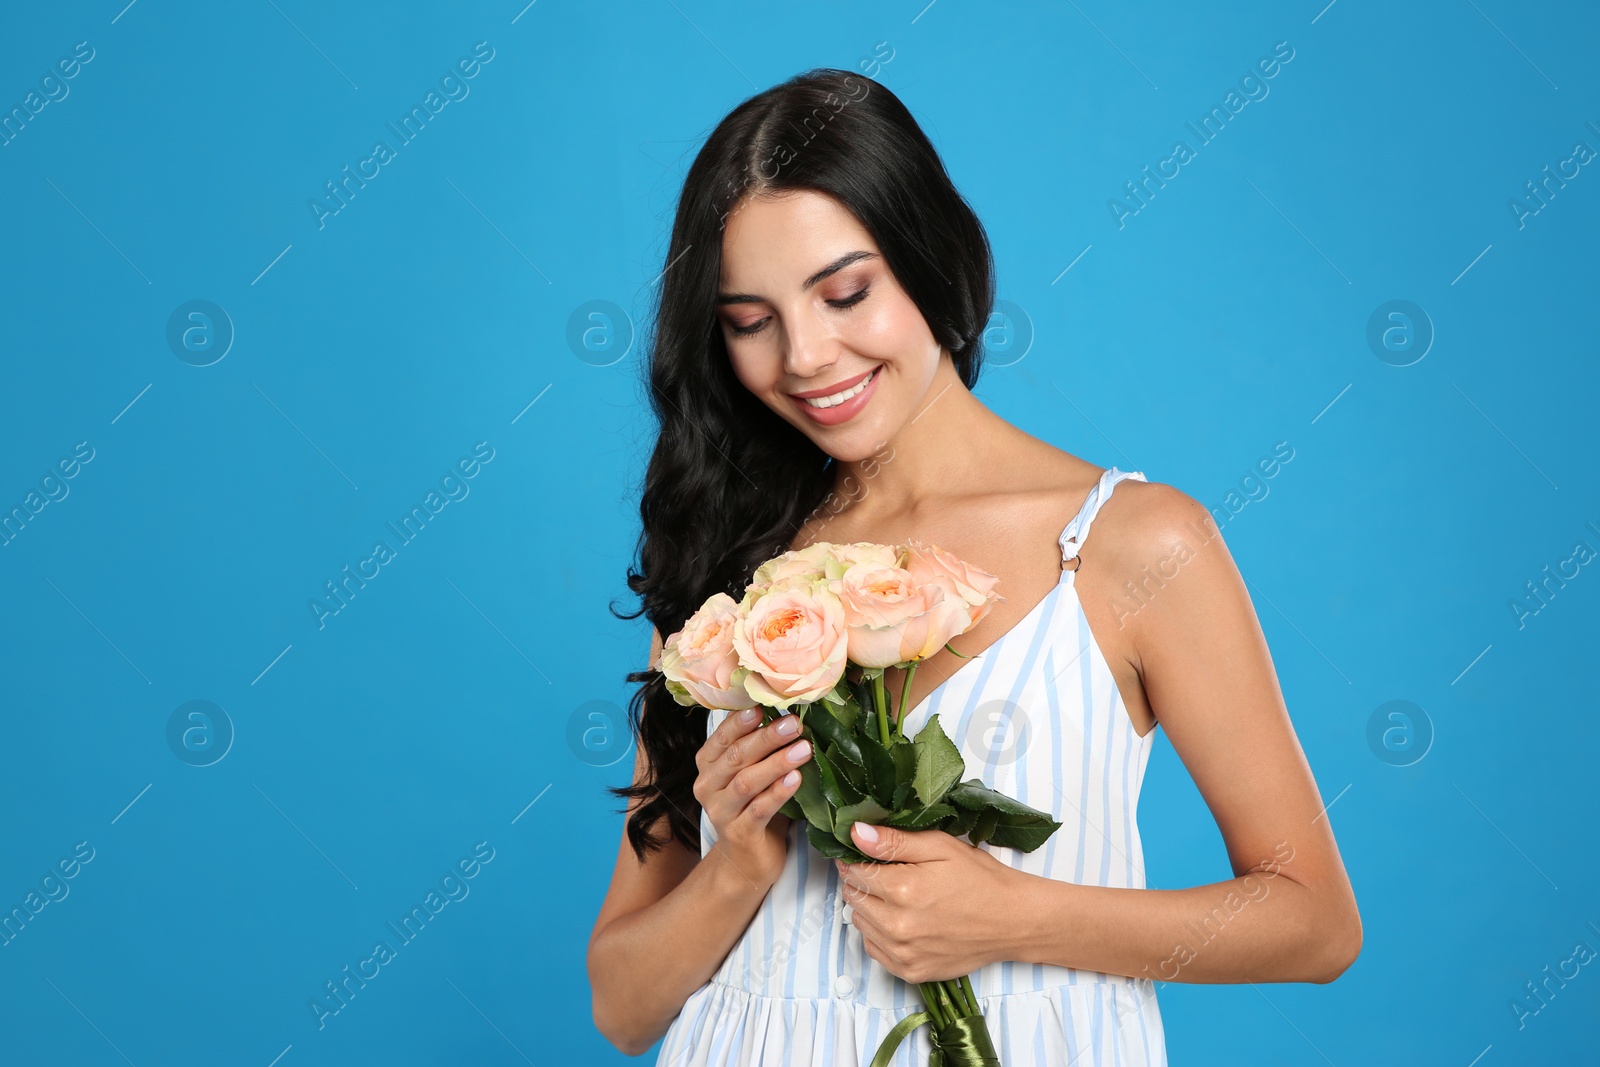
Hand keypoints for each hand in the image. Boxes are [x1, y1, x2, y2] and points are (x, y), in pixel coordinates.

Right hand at [692, 708, 812, 889]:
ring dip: (776, 763)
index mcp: (708, 765)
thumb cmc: (753, 806)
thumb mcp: (751, 772)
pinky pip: (758, 810)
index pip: (722, 737)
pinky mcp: (739, 834)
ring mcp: (720, 811)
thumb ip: (759, 748)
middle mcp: (708, 786)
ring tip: (803, 749)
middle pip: (736, 756)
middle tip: (794, 724)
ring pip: (746, 782)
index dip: (742, 721)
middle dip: (767, 738)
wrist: (747, 860)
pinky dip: (778, 793)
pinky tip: (795, 779)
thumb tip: (790, 713)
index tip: (765, 706)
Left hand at [834, 822, 1022, 984]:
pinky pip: (874, 950)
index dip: (854, 858)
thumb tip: (855, 833)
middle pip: (854, 898)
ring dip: (869, 908)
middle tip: (884, 872)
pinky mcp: (910, 972)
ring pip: (860, 924)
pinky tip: (900, 920)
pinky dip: (878, 933)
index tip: (861, 852)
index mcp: (903, 890)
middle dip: (861, 881)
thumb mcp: (941, 847)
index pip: (854, 872)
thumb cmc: (981, 879)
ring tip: (896, 896)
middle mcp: (898, 926)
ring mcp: (903, 953)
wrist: (1013, 921)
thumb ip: (894, 841)